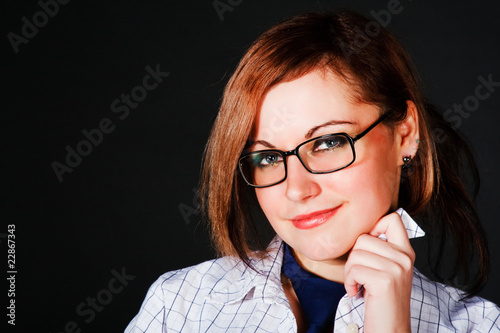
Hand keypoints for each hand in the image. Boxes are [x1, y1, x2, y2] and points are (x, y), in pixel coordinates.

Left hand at [343, 212, 414, 331]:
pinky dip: (349, 282)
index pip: (391, 218)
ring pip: (355, 253)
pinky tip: (357, 292)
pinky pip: (354, 269)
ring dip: (349, 272)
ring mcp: (397, 268)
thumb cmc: (380, 300)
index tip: (367, 248)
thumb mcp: (385, 269)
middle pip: (363, 237)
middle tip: (359, 276)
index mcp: (406, 252)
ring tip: (358, 284)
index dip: (373, 227)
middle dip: (353, 258)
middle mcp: (405, 258)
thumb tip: (360, 226)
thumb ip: (380, 248)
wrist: (389, 329)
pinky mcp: (385, 280)